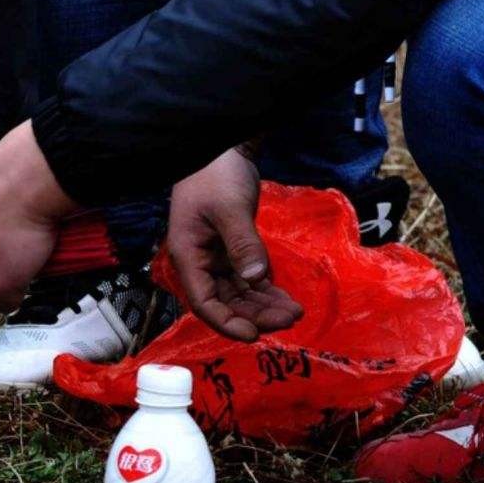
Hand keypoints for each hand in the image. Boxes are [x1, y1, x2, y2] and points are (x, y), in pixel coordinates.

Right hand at [165, 148, 300, 340]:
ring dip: (264, 306)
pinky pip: (249, 279)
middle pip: (225, 302)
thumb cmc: (214, 176)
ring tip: (295, 313)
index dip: (227, 322)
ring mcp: (217, 258)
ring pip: (239, 293)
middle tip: (290, 320)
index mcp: (188, 256)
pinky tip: (286, 300)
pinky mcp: (234, 249)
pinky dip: (266, 290)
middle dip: (255, 315)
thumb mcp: (228, 208)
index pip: (204, 302)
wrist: (220, 148)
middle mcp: (201, 263)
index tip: (254, 334)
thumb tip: (255, 278)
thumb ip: (242, 244)